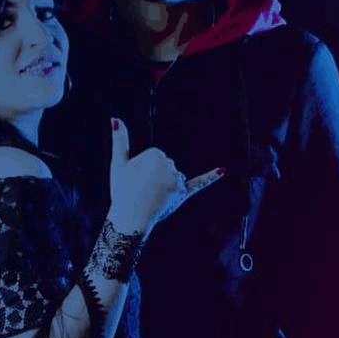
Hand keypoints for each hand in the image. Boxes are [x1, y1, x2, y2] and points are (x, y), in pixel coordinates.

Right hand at [107, 118, 224, 236]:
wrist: (130, 219)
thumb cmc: (122, 192)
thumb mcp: (118, 164)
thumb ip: (119, 140)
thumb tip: (115, 118)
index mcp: (155, 154)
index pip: (154, 157)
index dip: (143, 170)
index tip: (135, 180)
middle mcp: (169, 164)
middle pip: (165, 166)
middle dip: (155, 178)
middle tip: (142, 191)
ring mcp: (178, 179)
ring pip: (174, 177)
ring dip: (165, 186)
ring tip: (153, 198)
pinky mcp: (184, 193)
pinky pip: (200, 182)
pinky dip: (211, 177)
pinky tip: (222, 170)